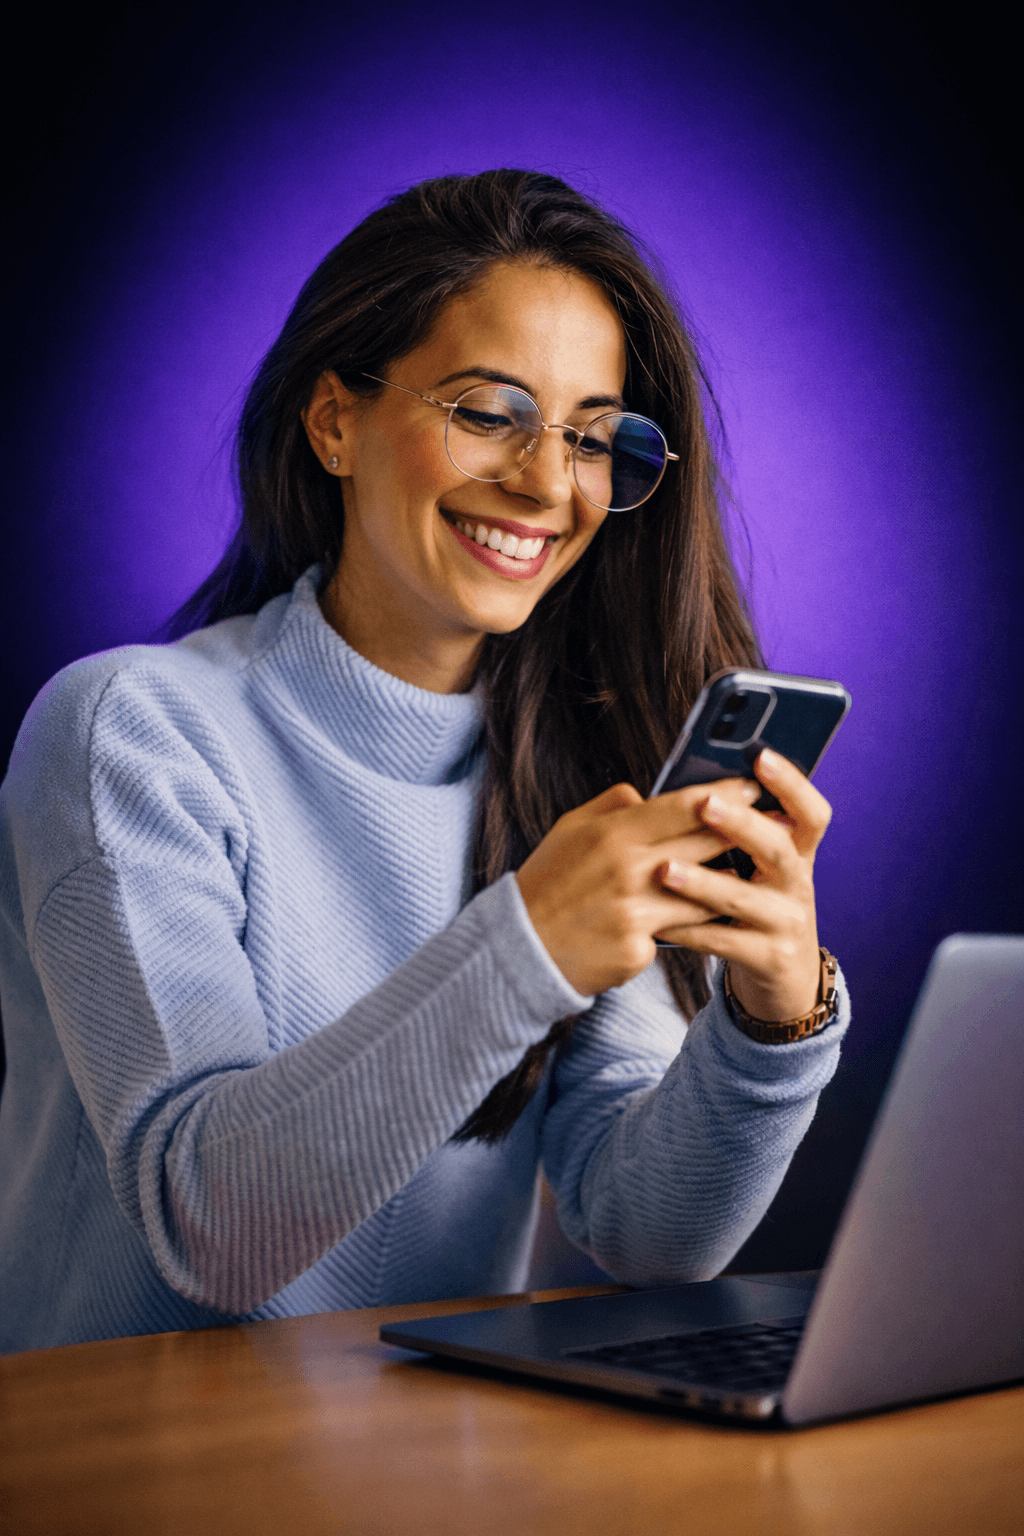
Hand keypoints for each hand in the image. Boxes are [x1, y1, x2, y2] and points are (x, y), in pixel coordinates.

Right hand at [515, 777, 761, 995]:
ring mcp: (634, 913)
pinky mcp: (637, 951)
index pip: (683, 806)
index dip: (725, 794)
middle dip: (741, 836)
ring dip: (725, 886)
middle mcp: (628, 870)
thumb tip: (647, 793)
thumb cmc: (548, 884)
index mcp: (613, 833)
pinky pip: (677, 934)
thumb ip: (612, 806)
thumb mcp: (570, 830)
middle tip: (769, 827)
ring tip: (742, 878)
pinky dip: (682, 929)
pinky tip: (691, 926)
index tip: (752, 787)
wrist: (519, 948)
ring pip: (704, 894)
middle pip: (705, 846)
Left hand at [655, 748, 831, 1020]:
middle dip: (743, 825)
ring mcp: (787, 923)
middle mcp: (798, 884)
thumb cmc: (759, 908)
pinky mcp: (769, 959)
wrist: (785, 979)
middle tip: (706, 805)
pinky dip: (689, 931)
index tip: (762, 756)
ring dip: (704, 883)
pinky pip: (724, 943)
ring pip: (745, 900)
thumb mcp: (762, 870)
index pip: (810, 814)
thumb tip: (694, 789)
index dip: (792, 785)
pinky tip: (657, 923)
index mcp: (798, 854)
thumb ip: (740, 835)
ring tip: (666, 871)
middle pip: (779, 849)